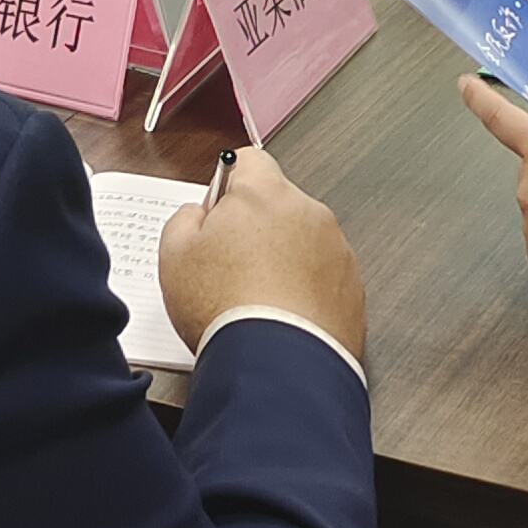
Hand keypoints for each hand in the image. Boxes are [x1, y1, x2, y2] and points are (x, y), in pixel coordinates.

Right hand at [157, 146, 366, 366]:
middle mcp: (309, 214)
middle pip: (278, 205)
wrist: (275, 366)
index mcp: (266, 194)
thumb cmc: (225, 309)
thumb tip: (198, 214)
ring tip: (255, 301)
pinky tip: (281, 318)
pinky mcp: (353, 290)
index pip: (249, 160)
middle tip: (228, 267)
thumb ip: (185, 218)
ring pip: (302, 243)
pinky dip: (305, 292)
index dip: (227, 186)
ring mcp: (337, 252)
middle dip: (255, 228)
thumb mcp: (174, 255)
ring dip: (283, 261)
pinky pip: (323, 279)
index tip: (217, 213)